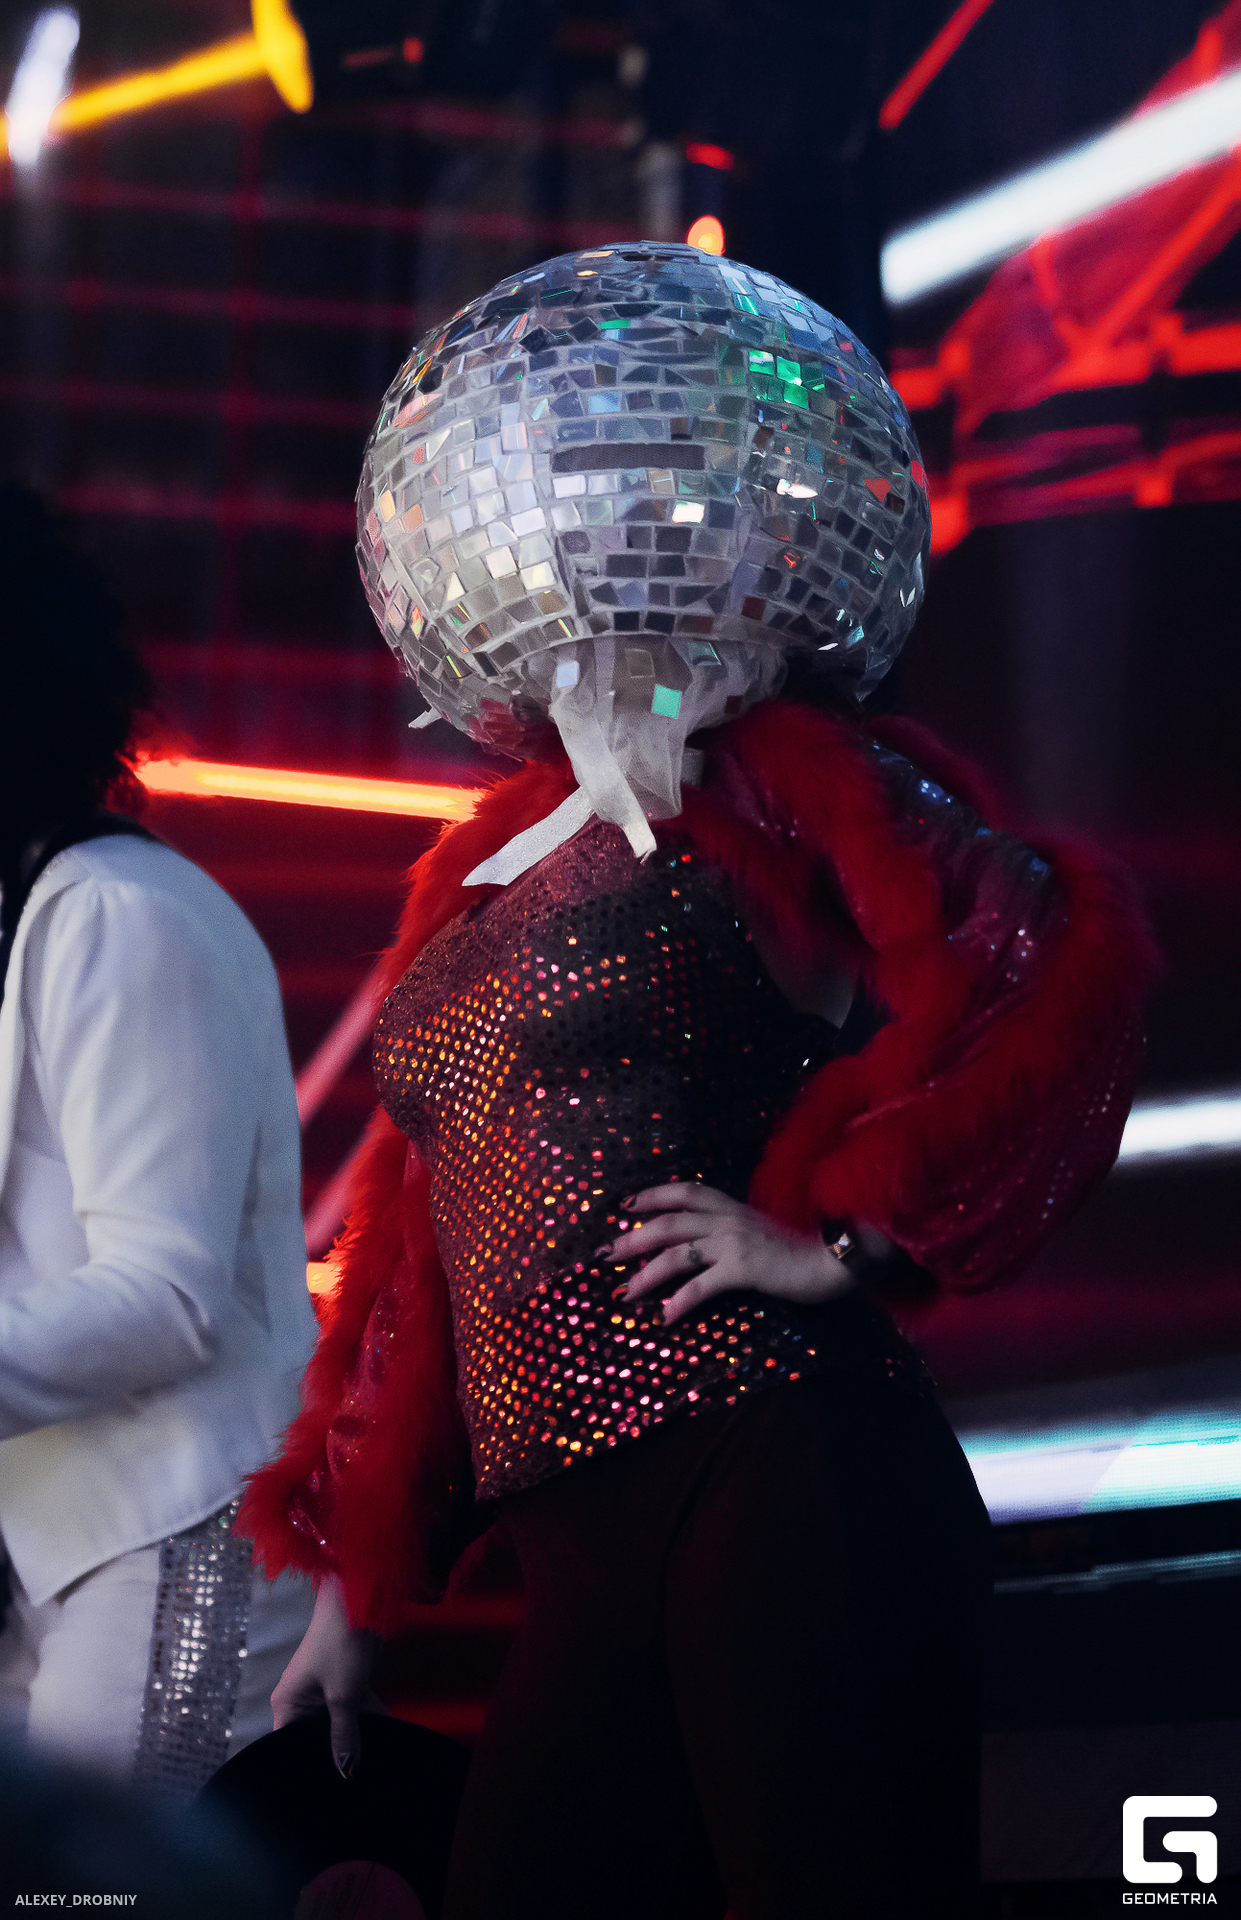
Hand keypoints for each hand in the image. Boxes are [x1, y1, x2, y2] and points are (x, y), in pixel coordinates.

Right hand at [271, 1574, 380, 1778]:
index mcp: (286, 1703)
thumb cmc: (340, 1642)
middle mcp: (301, 1699)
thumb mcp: (344, 1695)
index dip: (305, 1766)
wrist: (361, 1599)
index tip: (324, 1789)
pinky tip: (387, 1737)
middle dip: (336, 1753)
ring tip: (374, 1764)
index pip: (288, 1746)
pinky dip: (368, 1720)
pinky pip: (353, 1710)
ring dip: (357, 1737)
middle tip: (355, 1780)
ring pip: (338, 1724)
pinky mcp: (344, 1682)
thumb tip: (345, 1772)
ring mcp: (323, 1691)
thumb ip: (344, 1735)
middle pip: (316, 1737)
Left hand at [610, 1183, 856, 1325]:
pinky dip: (679, 1302)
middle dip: (633, 1238)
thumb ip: (740, 1231)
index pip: (685, 1192)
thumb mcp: (766, 1231)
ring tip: (625, 1293)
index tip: (627, 1205)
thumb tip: (715, 1245)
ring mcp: (735, 1242)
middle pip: (668, 1223)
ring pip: (676, 1254)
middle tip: (606, 1254)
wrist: (838, 1258)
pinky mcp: (744, 1269)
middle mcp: (729, 1219)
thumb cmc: (806, 1249)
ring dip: (646, 1274)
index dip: (653, 1196)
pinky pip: (701, 1286)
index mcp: (734, 1207)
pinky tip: (665, 1318)